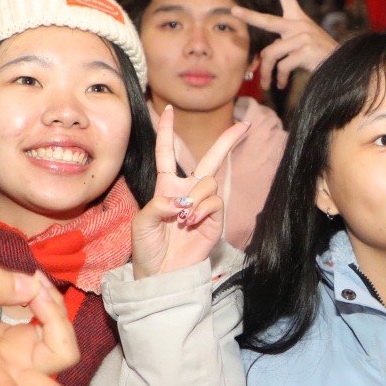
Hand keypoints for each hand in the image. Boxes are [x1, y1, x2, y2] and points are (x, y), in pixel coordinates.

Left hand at [131, 104, 249, 279]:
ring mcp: (203, 205)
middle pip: (209, 159)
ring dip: (195, 197)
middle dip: (227, 142)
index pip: (167, 154)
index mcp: (165, 187)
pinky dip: (203, 208)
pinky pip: (215, 201)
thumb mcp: (143, 222)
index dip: (167, 132)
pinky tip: (192, 222)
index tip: (169, 110)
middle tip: (242, 126)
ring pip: (209, 182)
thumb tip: (182, 199)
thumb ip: (159, 204)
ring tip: (184, 218)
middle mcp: (187, 191)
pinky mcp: (215, 220)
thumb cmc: (147, 249)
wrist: (161, 274)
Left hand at [231, 0, 338, 88]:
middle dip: (249, 16)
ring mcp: (302, 37)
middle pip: (268, 21)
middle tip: (234, 10)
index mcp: (298, 19)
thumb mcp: (301, 45)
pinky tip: (281, 85)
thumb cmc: (318, 57)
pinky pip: (282, 66)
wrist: (340, 67)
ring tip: (267, 82)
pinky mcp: (305, 51)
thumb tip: (263, 58)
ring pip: (272, 53)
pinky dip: (278, 78)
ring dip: (267, 72)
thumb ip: (283, 44)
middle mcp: (299, 24)